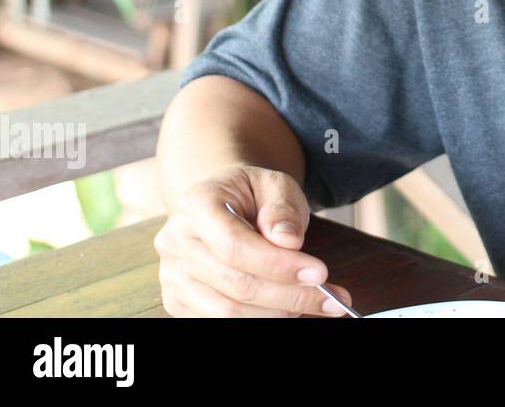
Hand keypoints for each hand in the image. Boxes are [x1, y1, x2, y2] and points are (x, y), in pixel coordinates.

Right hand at [154, 165, 353, 316]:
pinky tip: (291, 308)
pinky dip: (263, 318)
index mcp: (197, 204)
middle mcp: (177, 242)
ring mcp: (173, 275)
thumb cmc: (253, 194)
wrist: (224, 204)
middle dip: (290, 295)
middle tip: (331, 297)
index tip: (320, 272)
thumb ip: (282, 208)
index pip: (234, 246)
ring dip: (279, 312)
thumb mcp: (275, 184)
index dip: (278, 265)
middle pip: (235, 284)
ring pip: (228, 311)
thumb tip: (287, 242)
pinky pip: (221, 321)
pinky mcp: (179, 301)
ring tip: (317, 302)